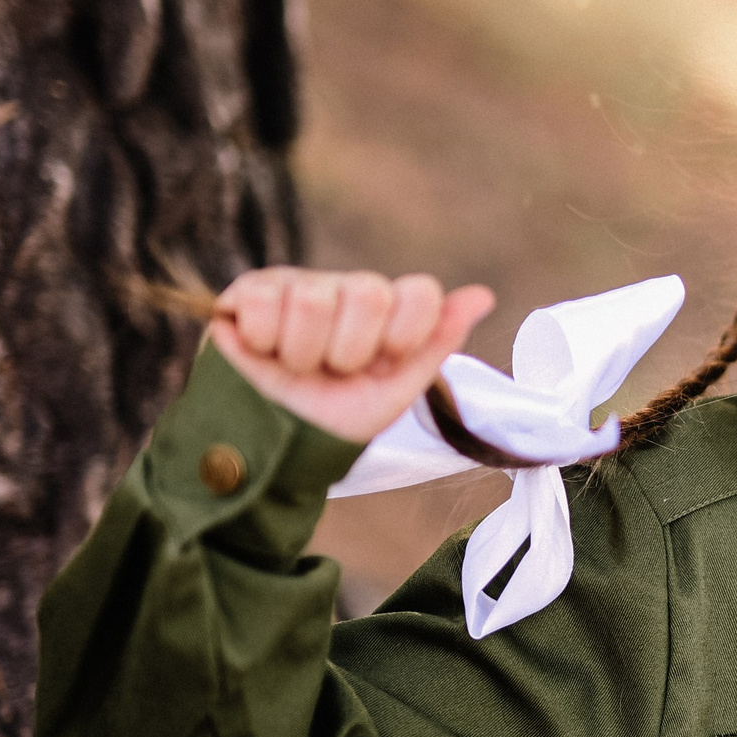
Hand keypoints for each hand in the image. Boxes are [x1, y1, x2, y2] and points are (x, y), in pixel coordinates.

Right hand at [208, 268, 493, 443]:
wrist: (268, 450)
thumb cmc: (333, 422)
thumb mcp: (391, 393)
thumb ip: (435, 342)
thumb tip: (485, 295)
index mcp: (388, 313)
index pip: (420, 293)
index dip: (406, 333)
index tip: (384, 363)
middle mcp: (347, 291)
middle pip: (369, 293)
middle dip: (349, 350)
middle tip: (332, 371)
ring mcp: (300, 286)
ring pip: (314, 299)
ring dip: (301, 352)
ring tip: (293, 368)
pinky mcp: (251, 291)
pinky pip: (264, 300)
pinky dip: (261, 340)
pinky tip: (260, 352)